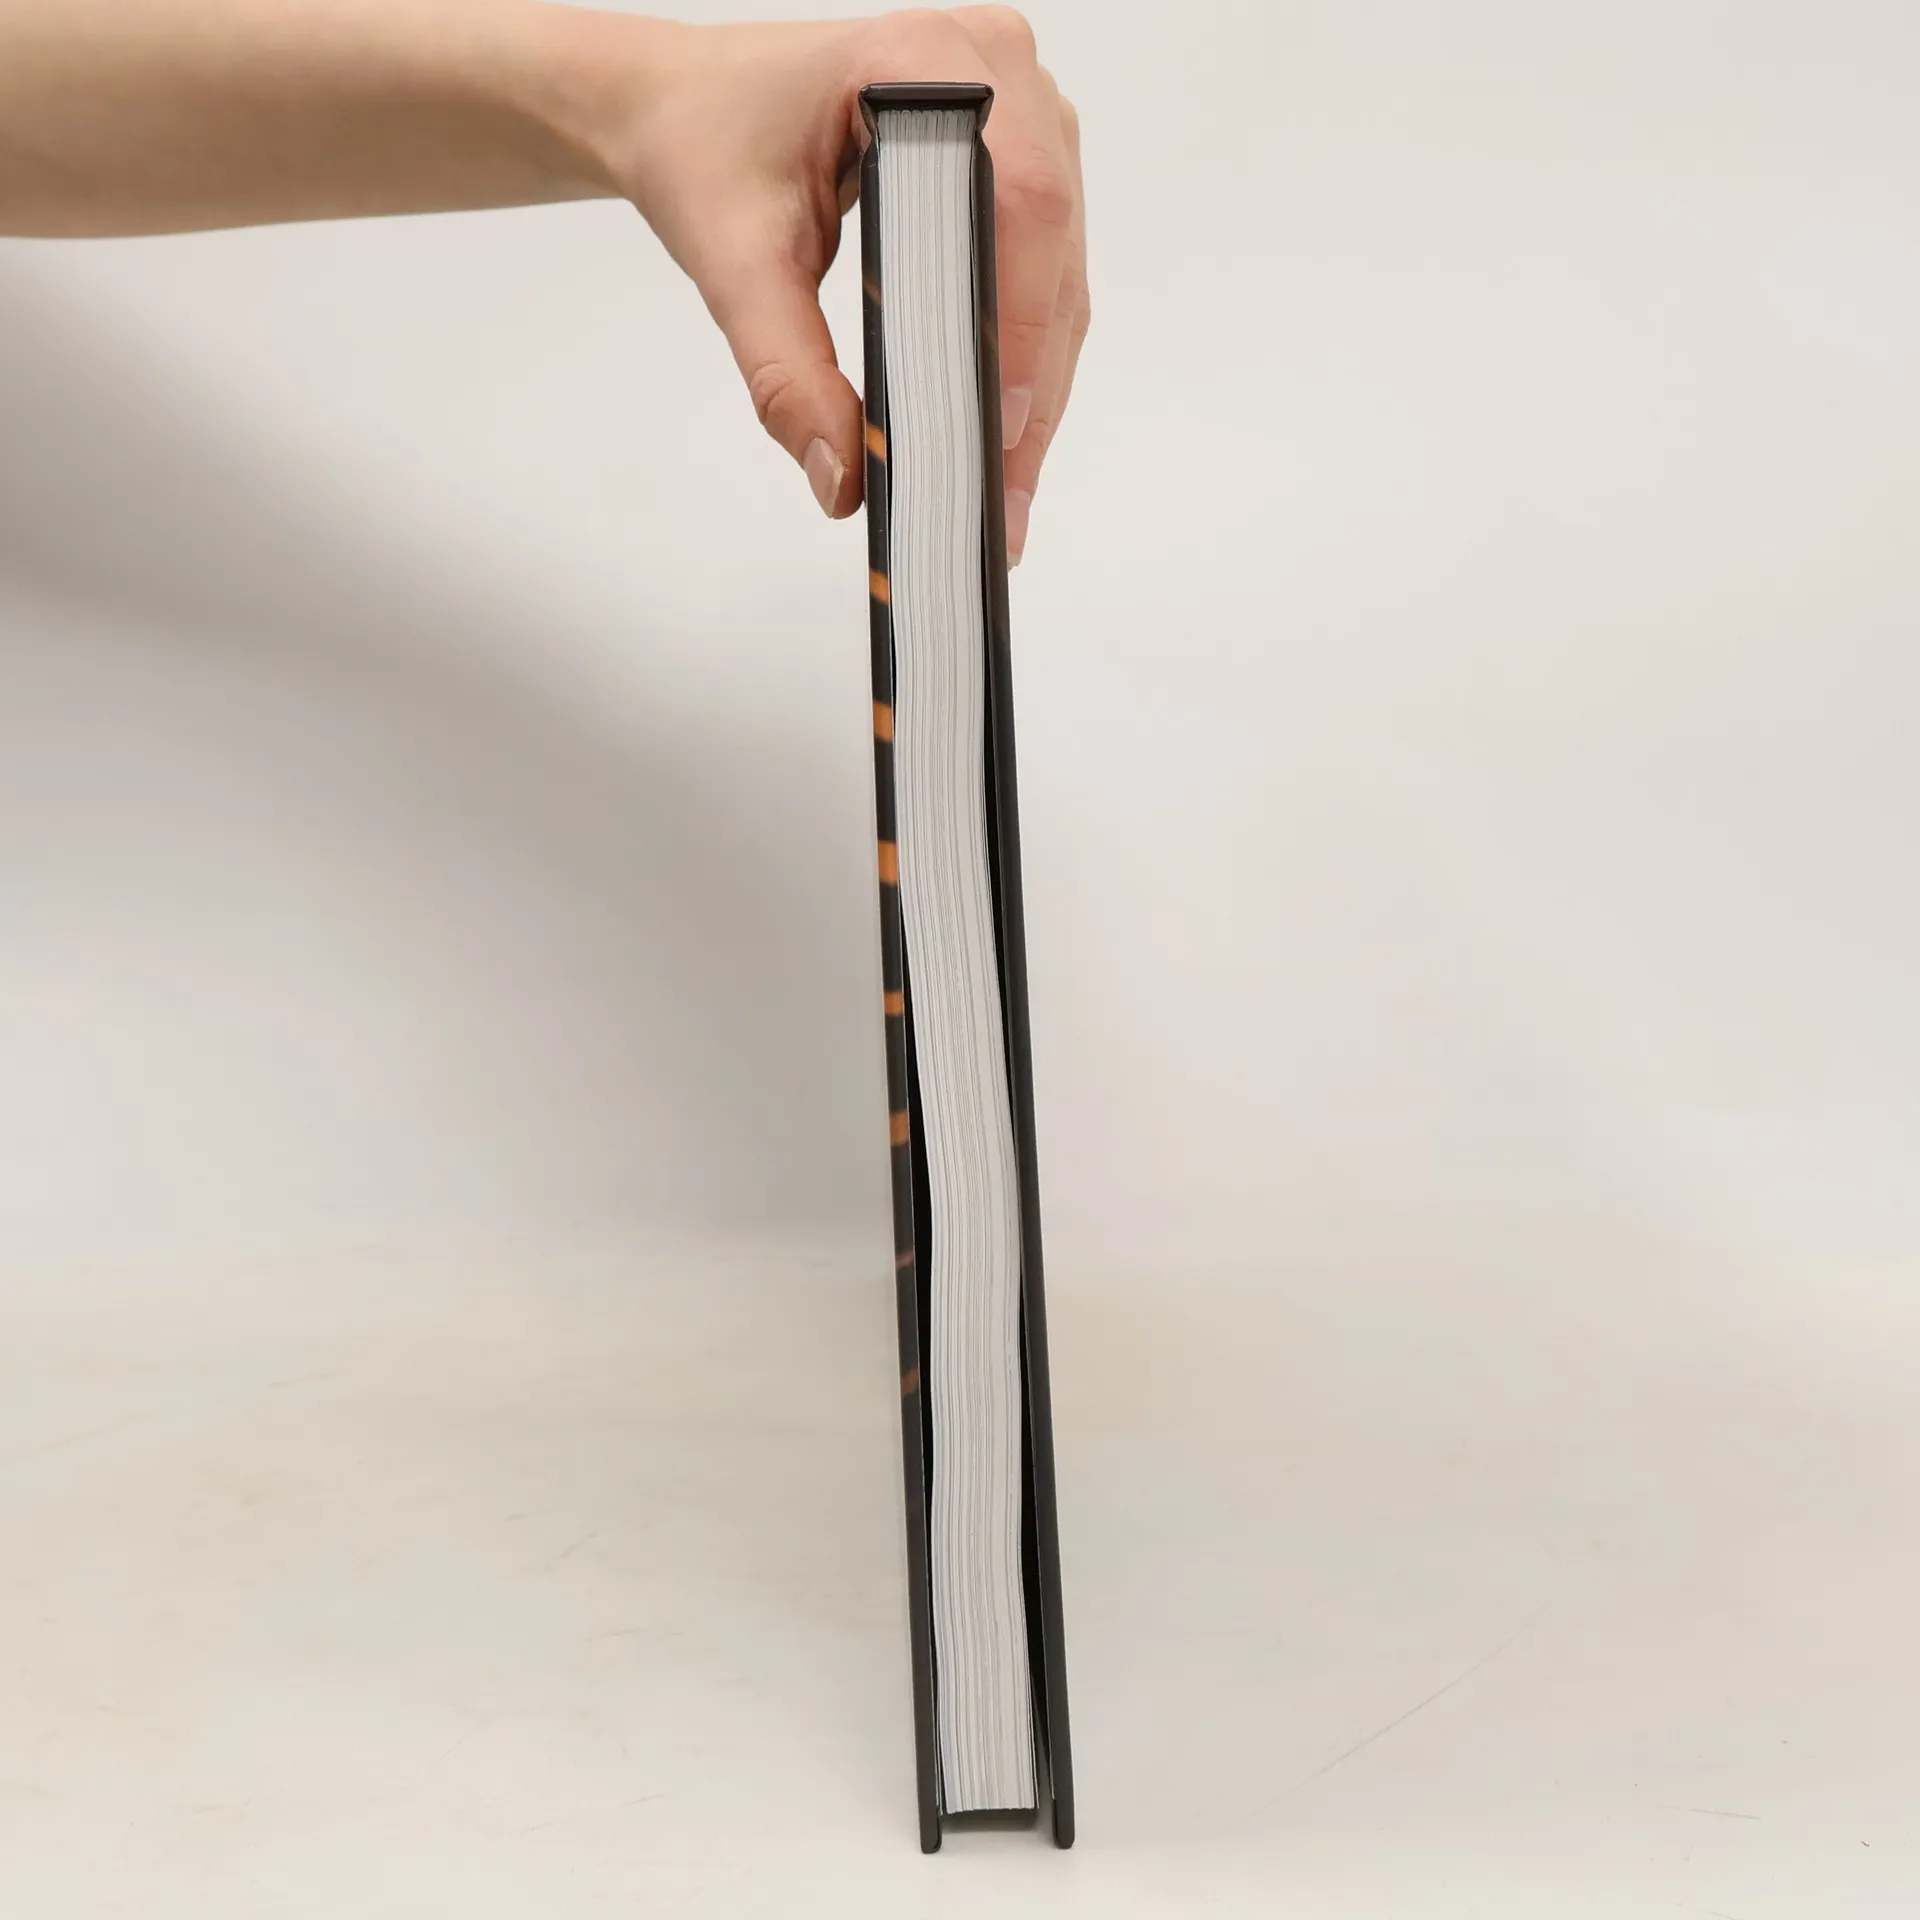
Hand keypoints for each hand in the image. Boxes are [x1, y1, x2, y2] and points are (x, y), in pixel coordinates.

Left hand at [603, 9, 1088, 559]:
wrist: (688, 107)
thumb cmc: (707, 148)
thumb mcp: (731, 262)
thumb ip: (783, 373)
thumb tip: (843, 478)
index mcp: (924, 61)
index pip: (1017, 195)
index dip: (1020, 316)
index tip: (995, 424)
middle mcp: (997, 71)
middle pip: (1050, 247)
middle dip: (1028, 386)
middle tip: (999, 504)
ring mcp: (1024, 114)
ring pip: (1058, 273)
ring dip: (1035, 387)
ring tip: (1003, 493)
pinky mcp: (1023, 163)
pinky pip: (1045, 275)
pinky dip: (1023, 359)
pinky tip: (999, 435)